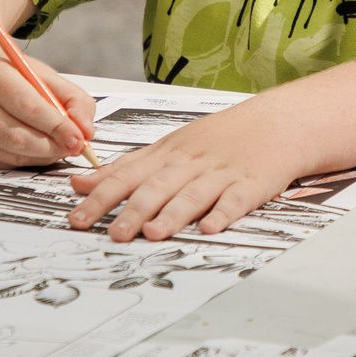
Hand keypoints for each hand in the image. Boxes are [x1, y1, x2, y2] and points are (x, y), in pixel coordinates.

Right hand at [0, 54, 96, 169]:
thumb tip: (85, 131)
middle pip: (16, 136)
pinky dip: (26, 161)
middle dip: (51, 146)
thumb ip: (74, 100)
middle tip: (72, 147)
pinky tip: (36, 150)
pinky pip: (2, 163)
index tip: (78, 138)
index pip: (28, 106)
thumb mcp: (47, 76)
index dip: (56, 126)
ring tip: (56, 146)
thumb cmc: (14, 77)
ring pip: (10, 154)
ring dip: (41, 156)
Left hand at [68, 95, 303, 240]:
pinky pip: (235, 200)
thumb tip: (81, 184)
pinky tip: (209, 227)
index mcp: (168, 154)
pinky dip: (222, 213)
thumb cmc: (220, 138)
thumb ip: (126, 167)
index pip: (127, 175)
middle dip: (133, 211)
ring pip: (192, 194)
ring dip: (172, 214)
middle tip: (114, 234)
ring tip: (153, 234)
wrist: (277, 122)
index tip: (78, 217)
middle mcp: (190, 163)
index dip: (102, 196)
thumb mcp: (169, 146)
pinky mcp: (251, 184)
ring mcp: (221, 173)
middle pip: (157, 187)